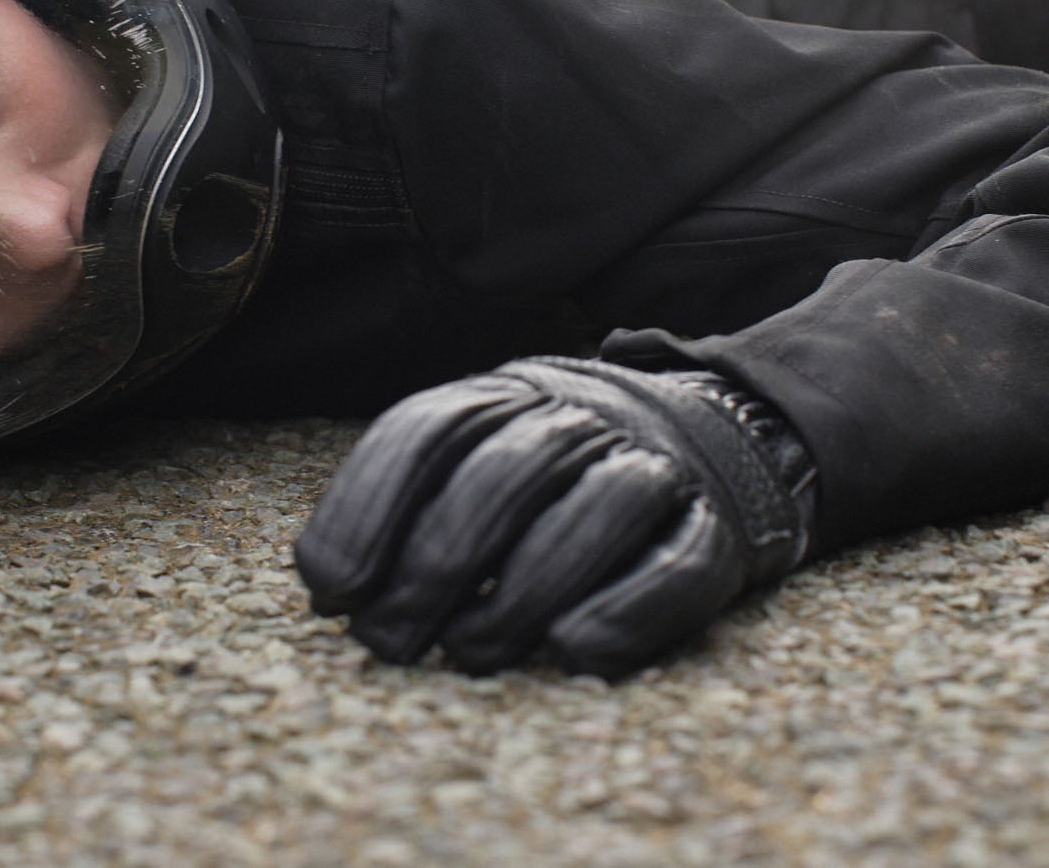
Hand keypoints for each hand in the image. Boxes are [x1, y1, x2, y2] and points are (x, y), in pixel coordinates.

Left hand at [294, 356, 814, 678]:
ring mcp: (656, 464)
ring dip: (523, 591)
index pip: (428, 430)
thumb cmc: (553, 480)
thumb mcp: (476, 463)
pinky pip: (679, 564)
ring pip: (595, 510)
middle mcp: (581, 415)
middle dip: (434, 563)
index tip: (330, 590)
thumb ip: (409, 508)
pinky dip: (625, 609)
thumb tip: (331, 592)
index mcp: (506, 394)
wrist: (717, 439)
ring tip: (469, 654)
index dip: (369, 507)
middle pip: (505, 471)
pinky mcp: (717, 527)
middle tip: (389, 640)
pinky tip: (570, 650)